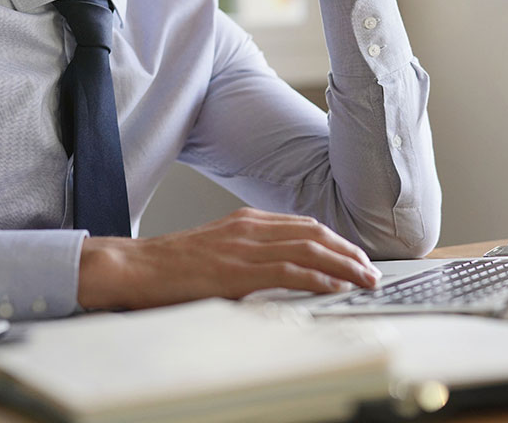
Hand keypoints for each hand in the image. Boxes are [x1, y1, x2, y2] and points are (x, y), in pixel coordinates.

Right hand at [76, 207, 381, 310]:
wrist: (136, 267)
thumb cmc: (171, 265)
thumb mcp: (216, 249)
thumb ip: (247, 254)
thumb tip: (279, 271)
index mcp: (246, 221)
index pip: (304, 225)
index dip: (336, 240)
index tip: (355, 256)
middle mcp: (250, 227)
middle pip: (314, 234)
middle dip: (348, 252)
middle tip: (371, 269)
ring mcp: (244, 247)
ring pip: (309, 249)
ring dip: (344, 265)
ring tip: (365, 279)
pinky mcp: (238, 270)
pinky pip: (289, 271)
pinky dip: (318, 278)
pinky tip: (335, 286)